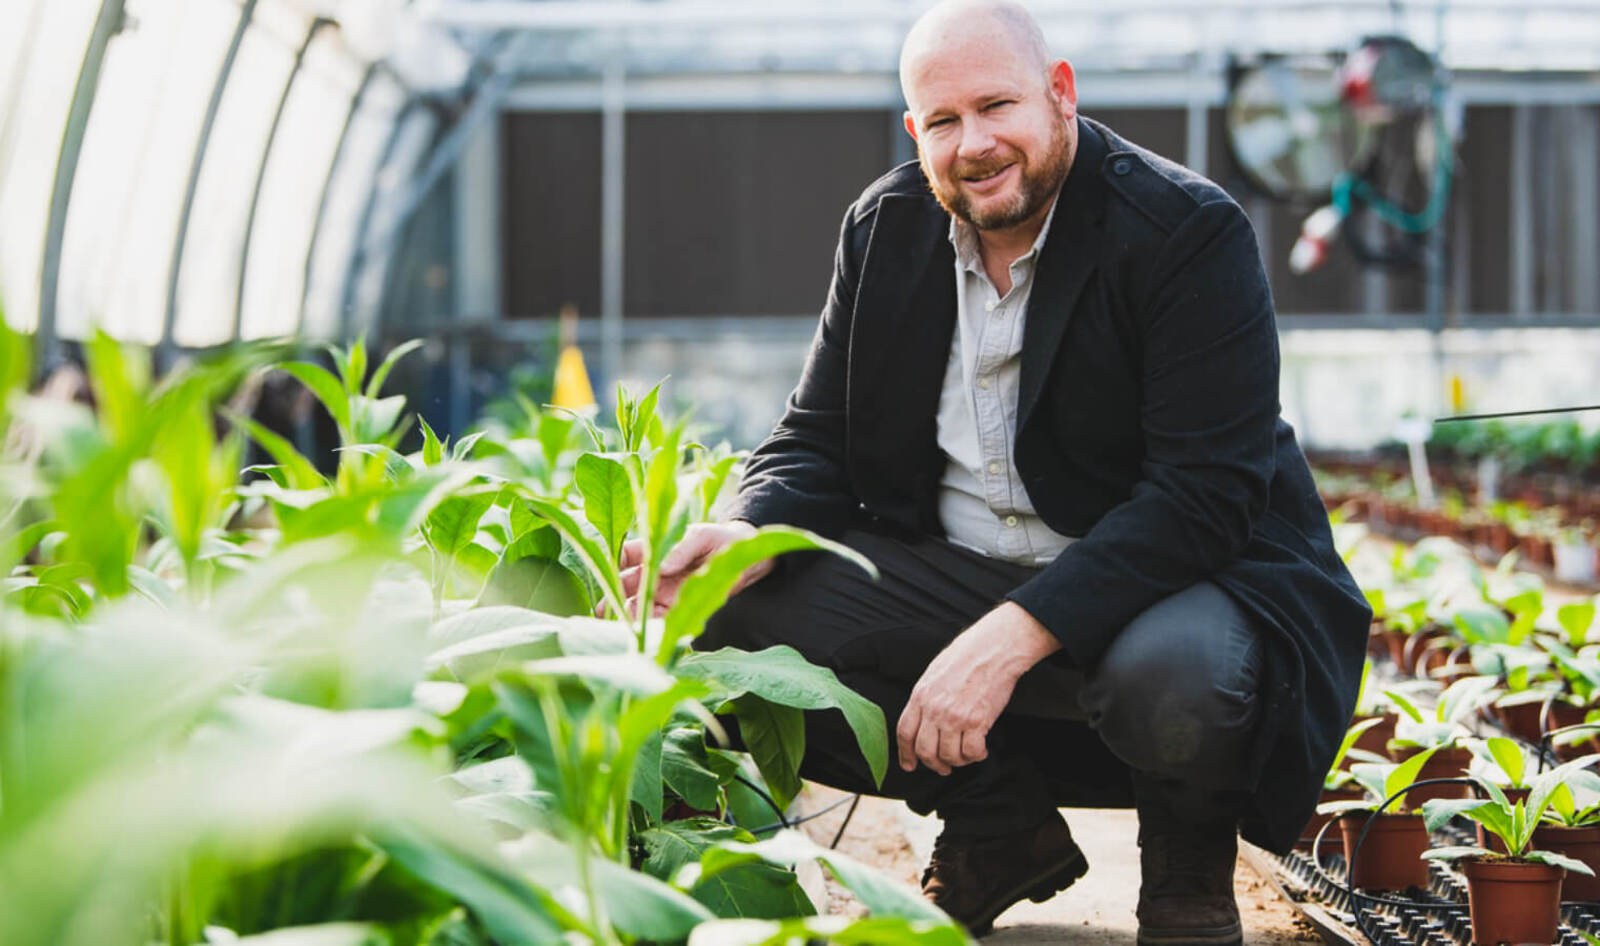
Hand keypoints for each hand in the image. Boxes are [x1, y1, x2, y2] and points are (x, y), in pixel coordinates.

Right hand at [604, 521, 769, 617]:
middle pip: (625, 585)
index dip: (611, 562)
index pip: (625, 554)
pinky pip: (657, 620)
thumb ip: (681, 549)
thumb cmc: (722, 539)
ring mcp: (663, 591)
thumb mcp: (702, 537)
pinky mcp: (676, 608)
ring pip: (636, 605)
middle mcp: (654, 572)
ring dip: (626, 617)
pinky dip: (647, 628)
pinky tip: (640, 636)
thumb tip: (661, 566)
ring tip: (615, 629)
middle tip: (600, 613)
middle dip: (612, 597)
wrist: (746, 558)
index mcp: (656, 548)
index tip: (602, 573)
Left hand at [896, 602, 1060, 774]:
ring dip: (958, 761)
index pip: (905, 732)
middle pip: (925, 750)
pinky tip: (981, 749)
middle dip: (934, 764)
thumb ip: (926, 698)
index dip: (906, 753)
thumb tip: (924, 721)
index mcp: (920, 695)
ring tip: (967, 754)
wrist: (994, 649)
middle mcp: (934, 709)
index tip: (910, 765)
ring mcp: (954, 717)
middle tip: (944, 767)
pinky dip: (976, 756)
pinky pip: (971, 752)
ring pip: (949, 755)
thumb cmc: (967, 656)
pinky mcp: (977, 721)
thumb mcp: (935, 673)